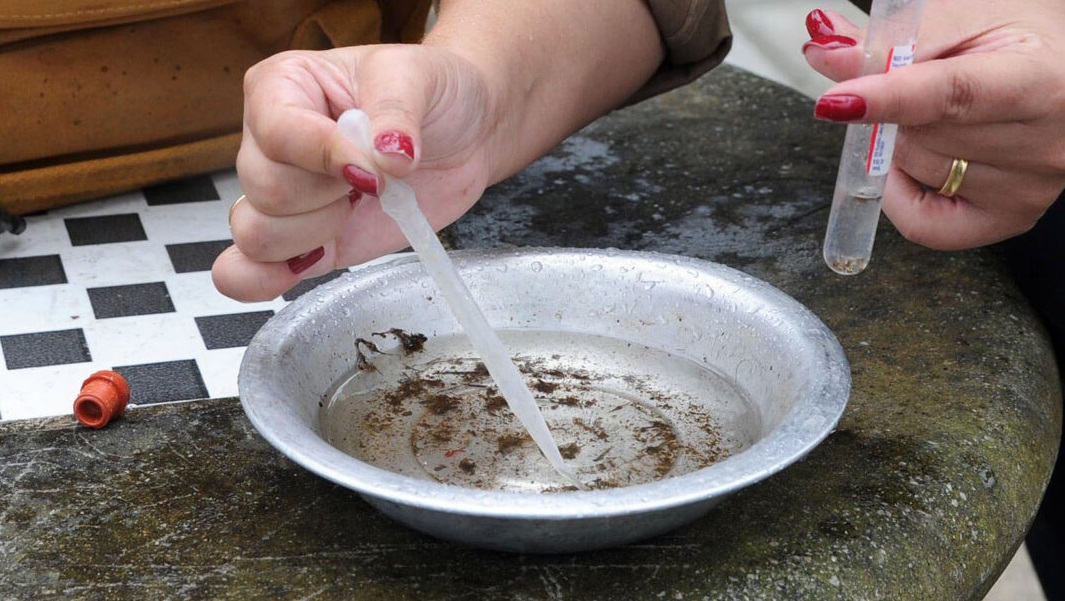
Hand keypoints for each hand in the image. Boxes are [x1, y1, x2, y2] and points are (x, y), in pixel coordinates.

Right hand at [212, 44, 497, 300]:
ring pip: (256, 233)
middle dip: (329, 194)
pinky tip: (306, 262)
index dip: (324, 156)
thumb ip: (395, 111)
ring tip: (358, 204)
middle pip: (266, 188)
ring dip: (317, 231)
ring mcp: (284, 197)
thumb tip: (385, 156)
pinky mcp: (305, 242)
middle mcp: (268, 143)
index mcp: (282, 87)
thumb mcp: (417, 77)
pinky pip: (247, 272)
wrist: (465, 135)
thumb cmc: (431, 92)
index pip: (277, 132)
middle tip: (373, 179)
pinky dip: (263, 279)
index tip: (373, 166)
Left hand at [802, 2, 1064, 249]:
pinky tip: (915, 163)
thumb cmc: (1020, 40)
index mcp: (1042, 81)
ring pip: (914, 171)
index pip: (952, 95)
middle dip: (891, 108)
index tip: (835, 101)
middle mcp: (1043, 145)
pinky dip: (899, 194)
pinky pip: (922, 224)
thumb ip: (894, 37)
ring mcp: (1027, 190)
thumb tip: (824, 52)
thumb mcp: (965, 17)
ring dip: (900, 142)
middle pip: (921, 135)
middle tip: (905, 83)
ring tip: (935, 114)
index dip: (886, 98)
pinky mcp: (1009, 220)